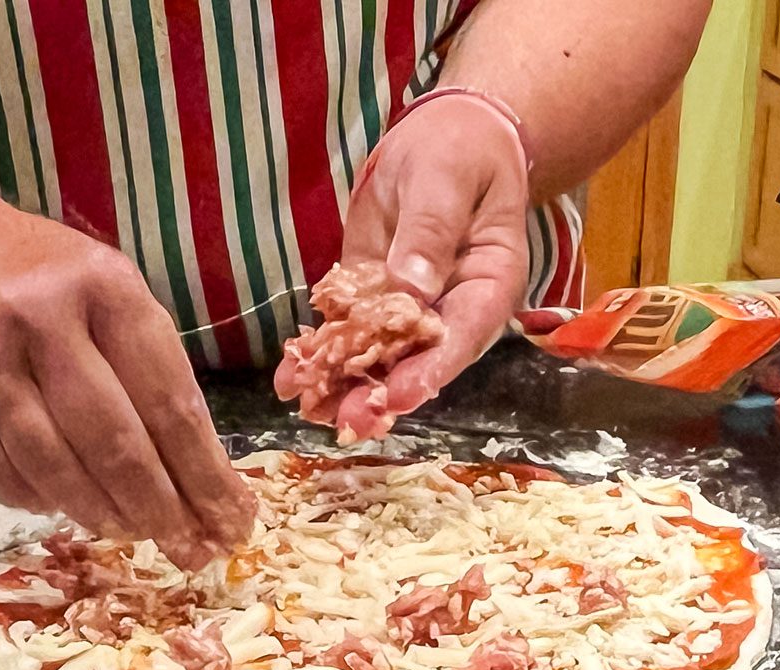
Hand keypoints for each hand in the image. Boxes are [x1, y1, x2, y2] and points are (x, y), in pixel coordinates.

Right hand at [0, 199, 255, 567]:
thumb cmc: (53, 287)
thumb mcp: (115, 299)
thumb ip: (157, 376)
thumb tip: (206, 486)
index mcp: (103, 286)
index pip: (167, 399)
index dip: (203, 472)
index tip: (232, 521)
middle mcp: (39, 317)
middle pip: (112, 440)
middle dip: (159, 508)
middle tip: (190, 550)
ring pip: (53, 466)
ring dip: (100, 513)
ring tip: (131, 532)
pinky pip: (0, 474)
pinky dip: (38, 500)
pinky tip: (63, 507)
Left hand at [330, 95, 530, 440]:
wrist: (445, 136)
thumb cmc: (459, 151)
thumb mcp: (444, 178)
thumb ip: (431, 230)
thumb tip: (412, 287)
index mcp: (489, 282)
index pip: (463, 335)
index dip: (431, 370)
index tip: (397, 398)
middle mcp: (453, 308)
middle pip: (421, 360)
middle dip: (382, 394)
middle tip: (347, 422)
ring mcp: (412, 308)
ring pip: (382, 357)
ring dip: (346, 386)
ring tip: (308, 408)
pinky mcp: (374, 297)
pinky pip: (350, 332)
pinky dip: (323, 355)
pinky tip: (291, 378)